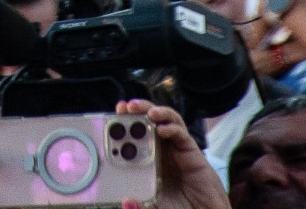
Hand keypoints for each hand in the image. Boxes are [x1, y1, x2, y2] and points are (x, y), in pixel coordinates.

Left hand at [114, 100, 228, 208]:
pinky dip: (172, 128)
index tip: (113, 115)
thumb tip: (126, 201)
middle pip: (148, 121)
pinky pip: (181, 134)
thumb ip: (140, 205)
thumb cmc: (179, 207)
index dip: (124, 123)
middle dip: (137, 111)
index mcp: (147, 159)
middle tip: (125, 107)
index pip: (133, 134)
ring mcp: (176, 148)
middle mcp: (161, 149)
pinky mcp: (191, 151)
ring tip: (148, 112)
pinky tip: (163, 130)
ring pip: (166, 121)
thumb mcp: (154, 206)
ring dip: (156, 112)